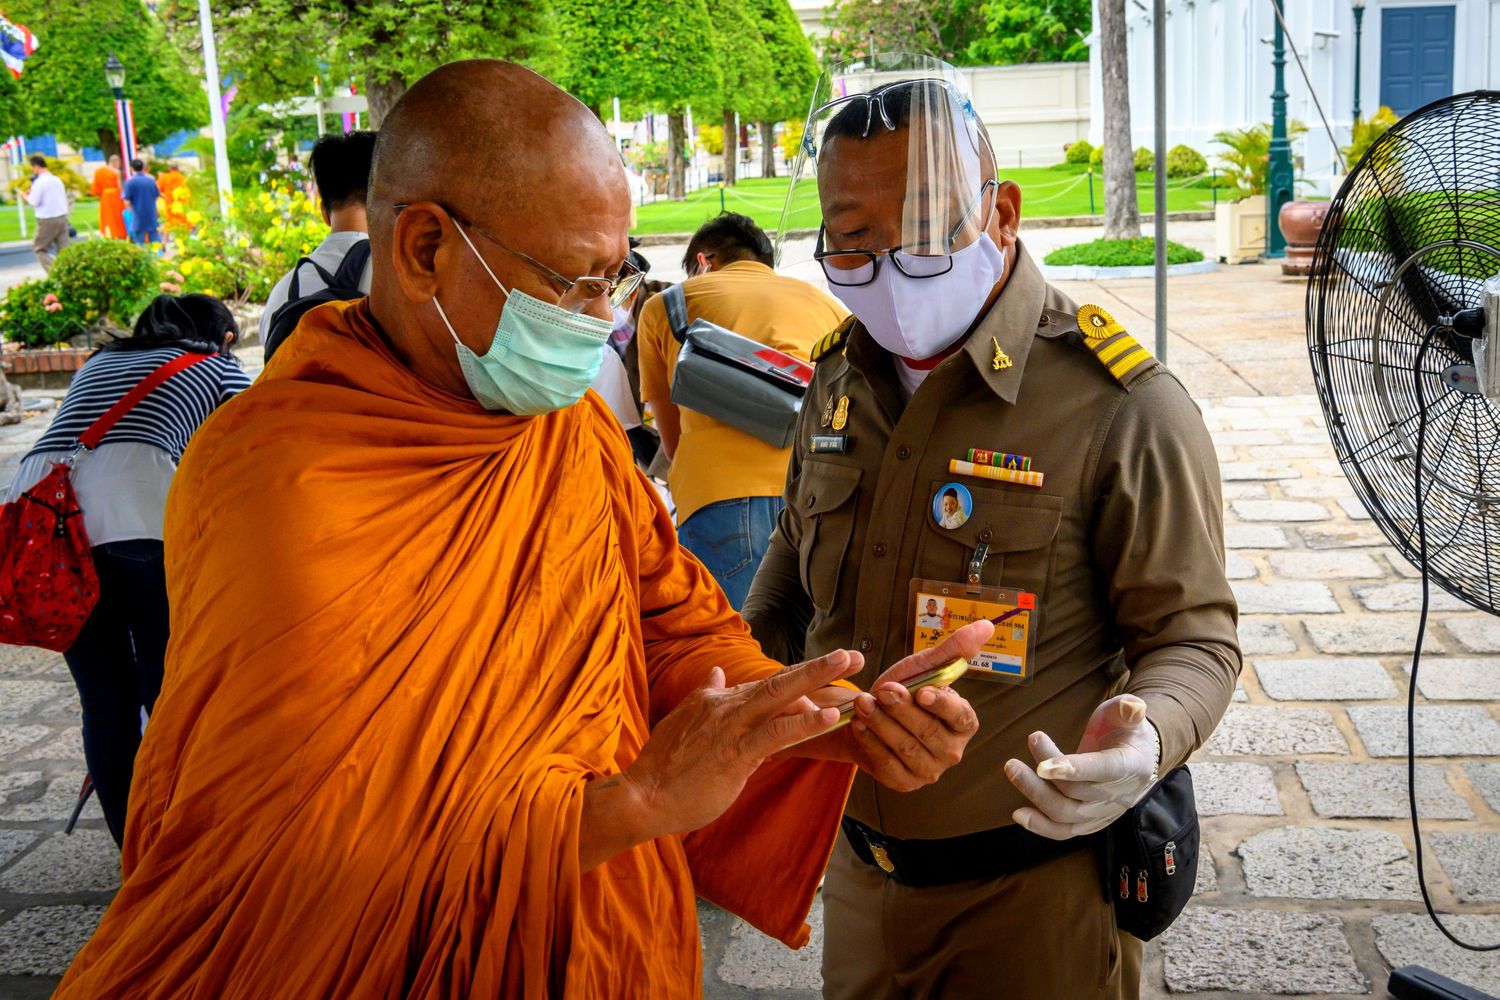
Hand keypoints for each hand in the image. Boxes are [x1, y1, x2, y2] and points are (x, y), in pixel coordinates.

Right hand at [618, 648, 862, 839]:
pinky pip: (776, 733)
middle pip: (780, 679)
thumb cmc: (665, 766)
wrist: (643, 796)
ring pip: (780, 695)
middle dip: (819, 666)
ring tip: (849, 668)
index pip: (767, 685)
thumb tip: (717, 673)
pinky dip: (804, 722)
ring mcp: (732, 727)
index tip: (829, 672)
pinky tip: (829, 716)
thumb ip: (705, 695)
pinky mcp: (736, 753)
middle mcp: (727, 706)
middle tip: (852, 654)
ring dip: (817, 679)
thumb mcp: (684, 720)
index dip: (800, 677)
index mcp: (718, 700)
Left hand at [827, 620, 989, 791]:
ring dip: (882, 724)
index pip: (960, 717)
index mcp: (963, 723)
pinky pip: (887, 764)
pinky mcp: (903, 782)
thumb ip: (954, 649)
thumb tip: (987, 625)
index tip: (922, 692)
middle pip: (928, 732)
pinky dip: (870, 742)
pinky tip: (858, 724)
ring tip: (863, 702)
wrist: (870, 715)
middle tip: (882, 689)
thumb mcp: (925, 667)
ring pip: (906, 748)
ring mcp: (928, 771)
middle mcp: (951, 751)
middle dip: (902, 710)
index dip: (942, 705)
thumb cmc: (904, 691)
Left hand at [1004, 694, 1159, 840]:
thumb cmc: (1126, 731)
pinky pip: (1063, 831)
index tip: (1043, 765)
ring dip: (1035, 795)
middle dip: (1044, 775)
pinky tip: (1018, 814)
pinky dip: (1041, 826)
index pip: (1102, 770)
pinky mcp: (1088, 822)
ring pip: (1065, 813)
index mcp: (1130, 767)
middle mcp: (1117, 795)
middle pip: (1076, 793)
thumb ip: (1127, 710)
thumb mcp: (1128, 714)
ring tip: (1012, 769)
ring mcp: (1102, 812)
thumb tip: (1131, 707)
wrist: (1137, 759)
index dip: (1074, 769)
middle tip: (1019, 753)